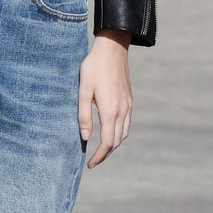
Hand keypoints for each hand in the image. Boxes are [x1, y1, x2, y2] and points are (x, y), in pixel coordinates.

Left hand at [78, 31, 132, 168]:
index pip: (107, 142)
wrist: (113, 48)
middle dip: (106, 154)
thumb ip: (84, 115)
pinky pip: (127, 123)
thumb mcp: (83, 90)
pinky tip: (111, 132)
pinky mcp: (129, 99)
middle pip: (117, 141)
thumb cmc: (94, 67)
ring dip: (114, 145)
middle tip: (94, 160)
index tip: (90, 164)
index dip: (99, 156)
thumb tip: (85, 137)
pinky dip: (120, 133)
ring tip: (102, 150)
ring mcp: (128, 105)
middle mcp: (122, 110)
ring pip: (124, 133)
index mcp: (110, 110)